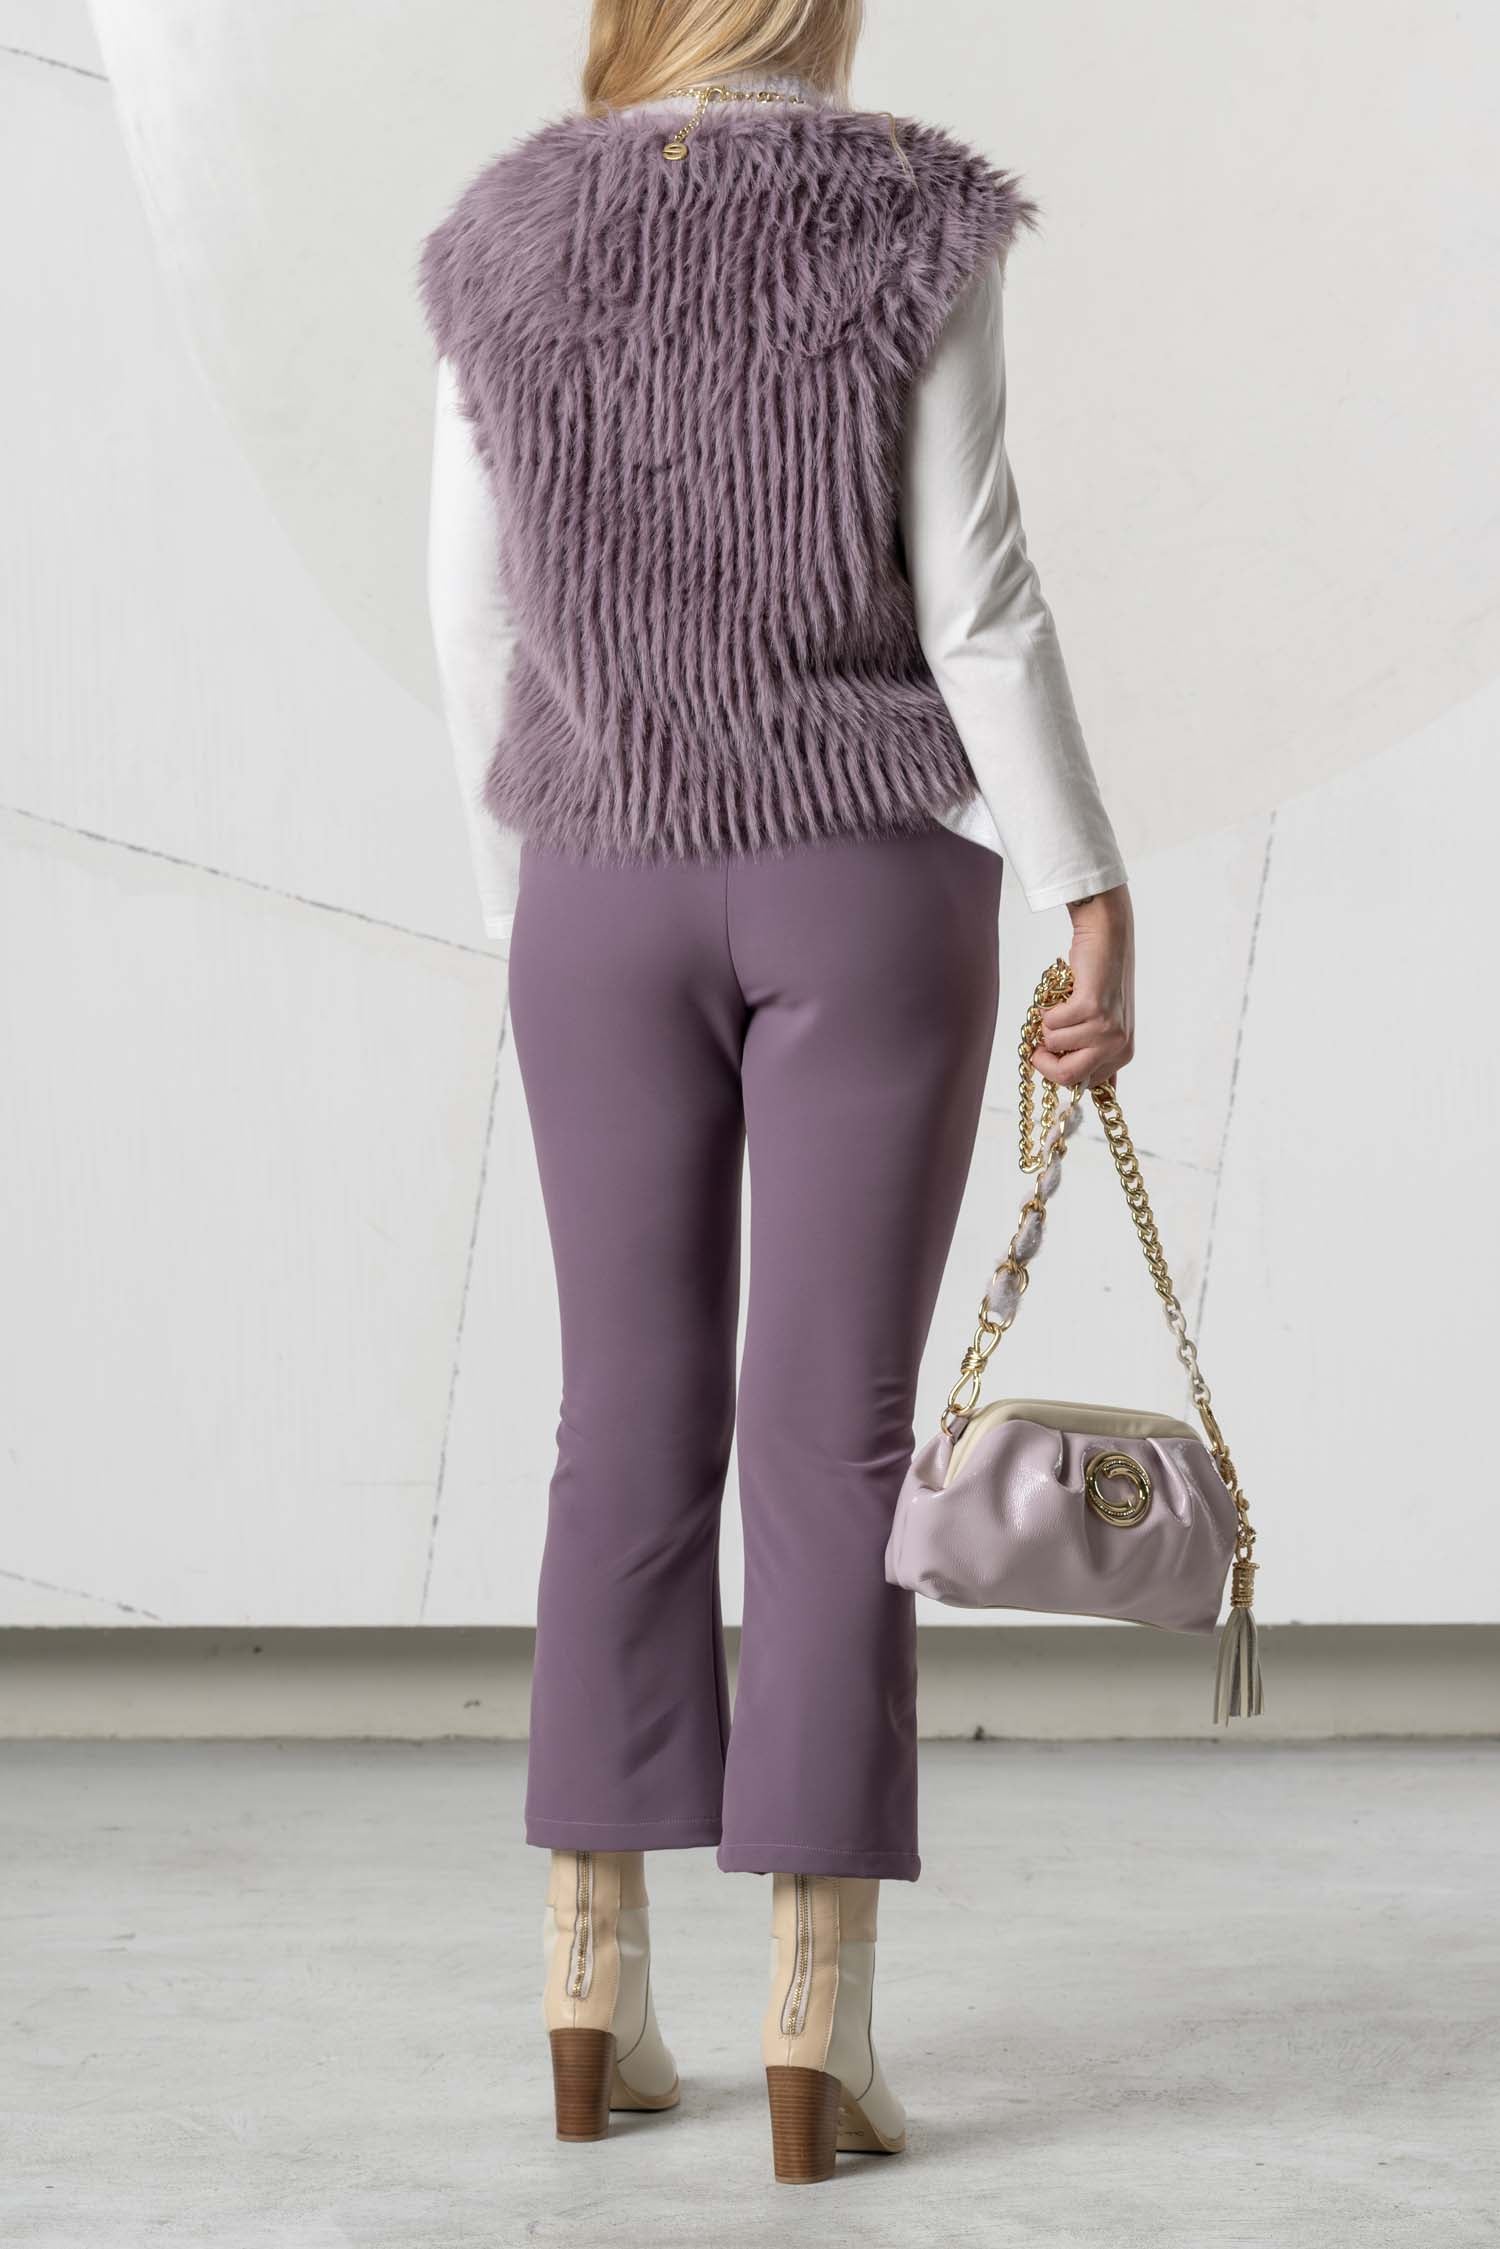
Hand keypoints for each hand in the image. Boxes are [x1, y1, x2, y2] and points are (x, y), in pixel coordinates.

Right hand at [1033, 884, 1134, 1088]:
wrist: (1107, 939)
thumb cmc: (1100, 982)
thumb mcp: (1105, 1026)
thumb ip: (1096, 1058)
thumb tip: (1087, 1094)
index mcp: (1122, 1055)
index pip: (1077, 1085)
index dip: (1054, 1067)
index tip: (1049, 1051)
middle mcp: (1119, 1045)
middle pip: (1066, 1076)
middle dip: (1043, 1059)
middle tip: (1043, 1038)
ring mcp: (1107, 1027)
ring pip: (1052, 1043)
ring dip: (1048, 1021)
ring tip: (1064, 1004)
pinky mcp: (1092, 1007)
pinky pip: (1051, 1022)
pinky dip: (1048, 1007)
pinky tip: (1063, 993)